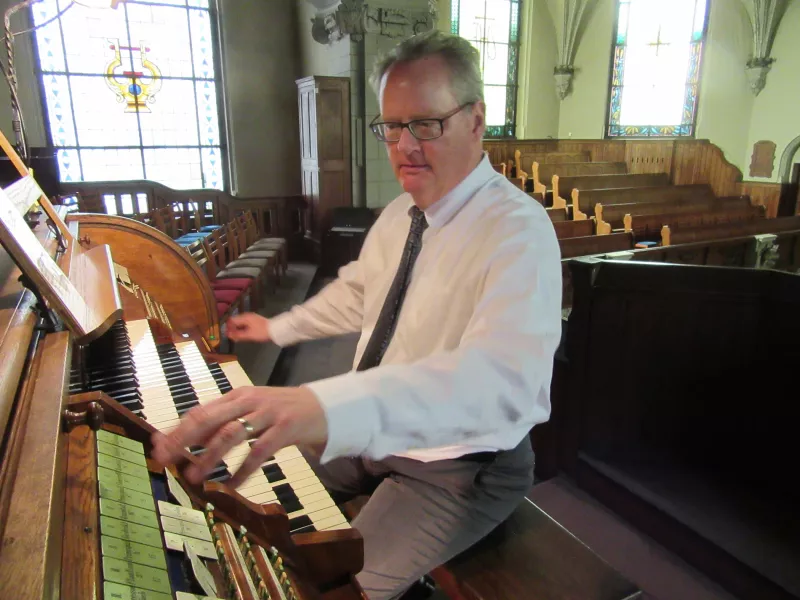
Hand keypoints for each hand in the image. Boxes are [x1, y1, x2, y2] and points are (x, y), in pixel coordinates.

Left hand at [150, 386, 327, 487]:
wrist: (321, 407)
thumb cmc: (280, 411)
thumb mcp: (250, 411)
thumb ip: (222, 422)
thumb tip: (188, 440)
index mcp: (236, 396)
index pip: (200, 411)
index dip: (177, 429)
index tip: (157, 446)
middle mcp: (249, 401)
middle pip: (209, 419)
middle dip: (183, 440)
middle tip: (165, 459)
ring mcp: (267, 414)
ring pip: (232, 434)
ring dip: (209, 457)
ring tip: (193, 476)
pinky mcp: (285, 429)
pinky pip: (260, 451)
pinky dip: (243, 470)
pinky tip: (231, 485)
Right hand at [226, 312, 270, 342]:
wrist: (275, 329)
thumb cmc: (261, 332)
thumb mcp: (249, 335)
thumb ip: (237, 335)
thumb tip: (228, 335)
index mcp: (244, 317)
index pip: (231, 320)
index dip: (228, 327)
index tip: (228, 335)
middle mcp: (247, 315)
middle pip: (235, 321)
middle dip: (233, 329)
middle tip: (233, 337)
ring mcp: (251, 317)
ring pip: (240, 322)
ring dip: (238, 329)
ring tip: (238, 337)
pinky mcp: (255, 320)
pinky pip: (245, 323)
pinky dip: (243, 328)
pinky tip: (244, 334)